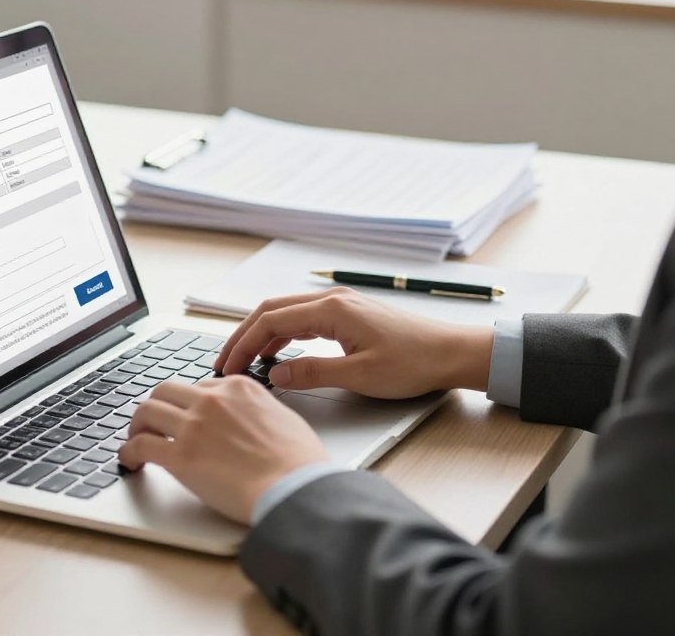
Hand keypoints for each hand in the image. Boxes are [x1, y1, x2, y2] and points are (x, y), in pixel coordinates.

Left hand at [118, 375, 327, 523]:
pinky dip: (129, 451)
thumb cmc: (298, 461)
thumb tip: (251, 420)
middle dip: (156, 406)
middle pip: (166, 390)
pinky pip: (141, 445)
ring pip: (147, 411)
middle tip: (152, 424)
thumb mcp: (283, 416)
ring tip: (135, 440)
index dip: (188, 404)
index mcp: (239, 387)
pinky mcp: (181, 456)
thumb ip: (259, 410)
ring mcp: (194, 425)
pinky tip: (130, 460)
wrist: (294, 487)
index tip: (184, 417)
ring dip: (137, 426)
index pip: (199, 386)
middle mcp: (212, 399)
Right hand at [215, 287, 494, 398]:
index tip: (227, 366)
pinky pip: (304, 319)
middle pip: (272, 310)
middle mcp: (332, 300)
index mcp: (331, 310)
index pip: (270, 321)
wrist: (449, 352)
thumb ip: (313, 373)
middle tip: (225, 363)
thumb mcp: (359, 376)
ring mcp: (340, 304)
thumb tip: (275, 375)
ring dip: (262, 334)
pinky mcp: (348, 314)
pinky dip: (282, 334)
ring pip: (286, 313)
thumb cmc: (412, 363)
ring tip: (245, 362)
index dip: (243, 344)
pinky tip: (278, 355)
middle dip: (244, 335)